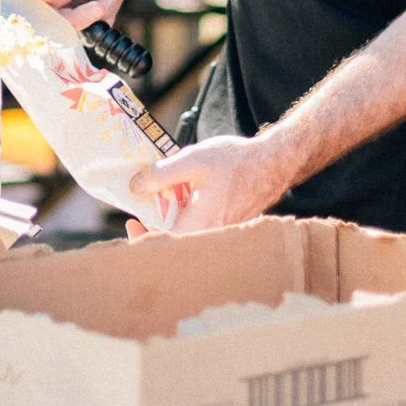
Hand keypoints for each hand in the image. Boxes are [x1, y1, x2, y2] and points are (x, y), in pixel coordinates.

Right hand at [24, 0, 135, 31]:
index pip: (25, 4)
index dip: (35, 14)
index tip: (58, 13)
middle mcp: (48, 3)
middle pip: (50, 23)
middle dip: (77, 16)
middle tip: (98, 5)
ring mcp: (64, 16)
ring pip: (72, 30)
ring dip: (94, 16)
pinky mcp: (82, 25)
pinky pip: (90, 33)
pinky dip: (103, 19)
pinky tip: (107, 0)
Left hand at [128, 132, 295, 234]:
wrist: (273, 163)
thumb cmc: (236, 161)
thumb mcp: (193, 160)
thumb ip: (161, 174)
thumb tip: (134, 187)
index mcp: (200, 224)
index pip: (164, 245)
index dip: (143, 239)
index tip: (132, 223)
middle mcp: (211, 236)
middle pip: (173, 243)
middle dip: (154, 229)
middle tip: (141, 213)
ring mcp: (220, 233)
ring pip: (187, 236)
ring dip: (171, 223)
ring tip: (161, 203)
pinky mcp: (226, 227)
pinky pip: (200, 230)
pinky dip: (187, 219)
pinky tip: (184, 201)